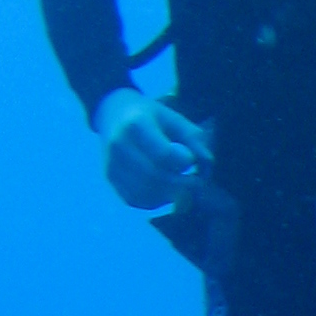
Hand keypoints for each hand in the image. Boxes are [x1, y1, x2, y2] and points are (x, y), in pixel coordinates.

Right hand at [94, 89, 211, 209]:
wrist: (113, 114)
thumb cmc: (152, 117)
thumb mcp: (176, 119)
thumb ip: (195, 141)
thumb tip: (205, 170)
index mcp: (136, 124)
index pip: (163, 154)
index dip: (183, 162)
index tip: (190, 159)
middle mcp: (118, 145)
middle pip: (155, 176)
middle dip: (181, 184)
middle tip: (195, 181)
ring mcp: (111, 163)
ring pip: (146, 192)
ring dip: (170, 195)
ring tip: (182, 186)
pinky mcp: (110, 179)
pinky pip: (137, 200)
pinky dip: (156, 200)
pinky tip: (165, 190)